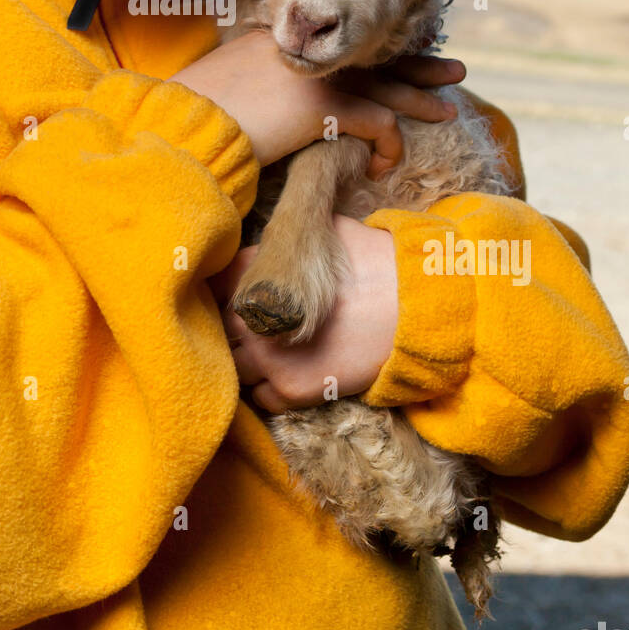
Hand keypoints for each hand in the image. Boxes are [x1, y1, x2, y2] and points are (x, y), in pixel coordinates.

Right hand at [169, 30, 466, 173]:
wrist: (185, 124)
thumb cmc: (194, 115)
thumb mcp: (228, 88)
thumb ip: (258, 87)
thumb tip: (272, 108)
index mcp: (280, 42)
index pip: (340, 45)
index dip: (374, 55)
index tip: (397, 61)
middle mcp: (304, 50)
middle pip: (373, 57)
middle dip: (416, 65)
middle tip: (453, 70)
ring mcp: (316, 74)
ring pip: (386, 85)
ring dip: (419, 100)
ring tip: (447, 110)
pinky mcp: (325, 105)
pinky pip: (379, 124)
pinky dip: (388, 147)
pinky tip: (381, 168)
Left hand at [209, 214, 399, 411]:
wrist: (410, 305)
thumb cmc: (371, 261)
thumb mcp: (325, 232)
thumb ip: (288, 241)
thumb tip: (274, 243)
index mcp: (255, 273)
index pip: (218, 284)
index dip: (228, 290)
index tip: (239, 296)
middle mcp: (252, 316)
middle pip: (223, 326)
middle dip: (239, 327)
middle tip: (264, 327)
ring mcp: (268, 356)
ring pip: (235, 366)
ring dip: (249, 361)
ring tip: (274, 353)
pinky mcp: (290, 389)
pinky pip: (261, 397)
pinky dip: (269, 389)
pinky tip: (287, 375)